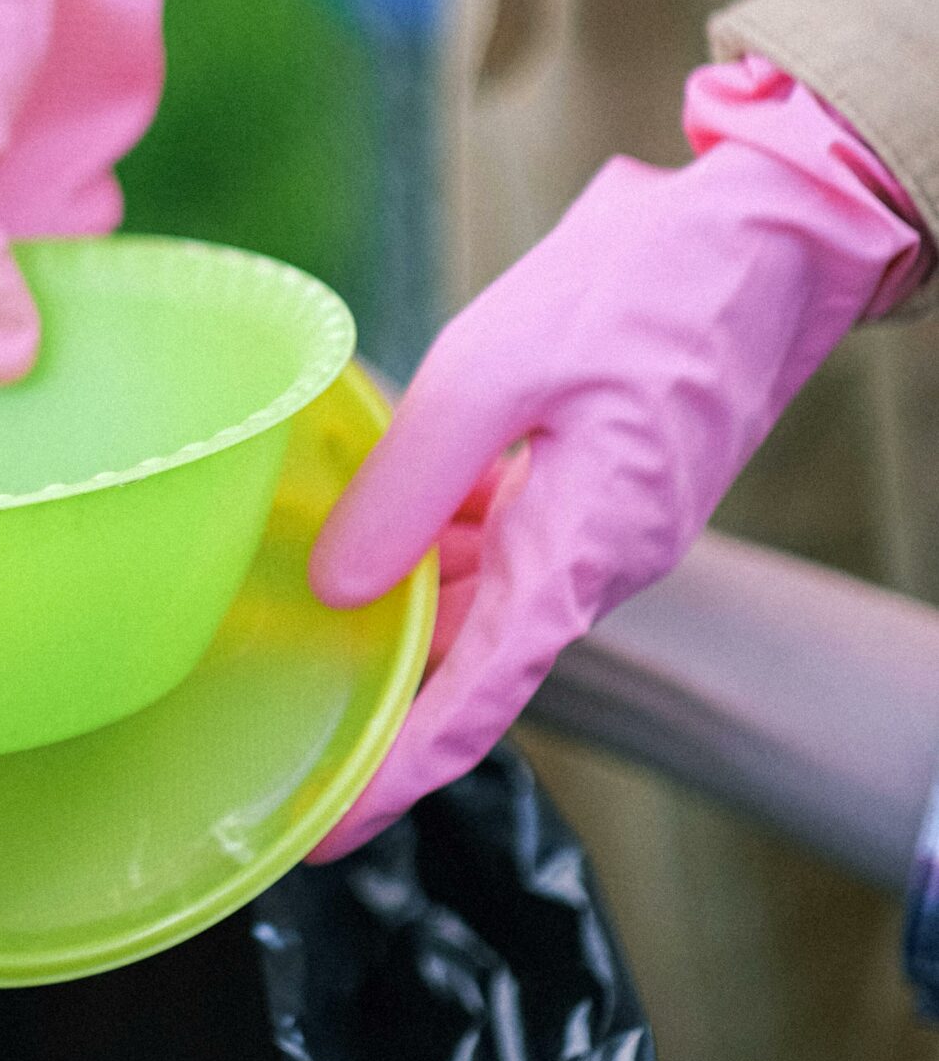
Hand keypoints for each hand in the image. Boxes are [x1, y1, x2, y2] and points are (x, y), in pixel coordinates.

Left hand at [307, 61, 928, 858]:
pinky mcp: (605, 480)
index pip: (477, 699)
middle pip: (476, 661)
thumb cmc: (646, 286)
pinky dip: (446, 550)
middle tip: (288, 737)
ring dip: (410, 620)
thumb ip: (414, 481)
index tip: (326, 828)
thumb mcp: (500, 368)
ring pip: (489, 598)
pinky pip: (513, 541)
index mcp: (581, 554)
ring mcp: (605, 522)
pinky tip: (382, 531)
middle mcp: (598, 560)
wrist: (772, 232)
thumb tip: (337, 584)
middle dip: (386, 705)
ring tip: (311, 643)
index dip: (397, 772)